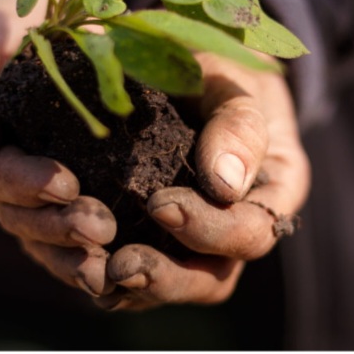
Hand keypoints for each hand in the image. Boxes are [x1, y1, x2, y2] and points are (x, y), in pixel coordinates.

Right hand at [0, 0, 117, 297]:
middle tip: (100, 228)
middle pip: (14, 214)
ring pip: (35, 235)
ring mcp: (11, 194)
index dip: (25, 182)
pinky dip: (78, 256)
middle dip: (55, 226)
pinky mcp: (43, 197)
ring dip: (70, 253)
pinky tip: (111, 270)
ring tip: (110, 261)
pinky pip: (56, 237)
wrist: (25, 32)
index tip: (67, 184)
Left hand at [97, 52, 310, 310]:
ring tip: (94, 272)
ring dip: (136, 288)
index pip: (252, 232)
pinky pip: (141, 274)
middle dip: (169, 279)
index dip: (209, 230)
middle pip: (215, 277)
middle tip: (121, 265)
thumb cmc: (218, 69)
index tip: (160, 204)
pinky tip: (78, 265)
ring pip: (177, 284)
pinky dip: (109, 274)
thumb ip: (237, 127)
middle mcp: (241, 223)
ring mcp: (201, 237)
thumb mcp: (234, 83)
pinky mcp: (160, 237)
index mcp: (274, 189)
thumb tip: (225, 186)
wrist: (191, 65)